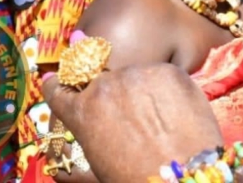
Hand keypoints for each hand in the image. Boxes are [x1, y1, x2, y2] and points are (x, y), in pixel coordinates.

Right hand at [43, 64, 223, 182]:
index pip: (57, 88)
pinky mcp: (167, 71)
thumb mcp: (99, 173)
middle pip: (101, 82)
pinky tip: (175, 113)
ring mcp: (136, 74)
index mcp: (82, 112)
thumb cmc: (137, 181)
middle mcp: (104, 86)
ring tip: (157, 120)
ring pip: (133, 77)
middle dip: (110, 96)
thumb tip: (58, 171)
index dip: (58, 87)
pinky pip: (161, 76)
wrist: (185, 179)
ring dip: (139, 91)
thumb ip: (76, 166)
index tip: (60, 84)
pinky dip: (166, 90)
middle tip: (130, 119)